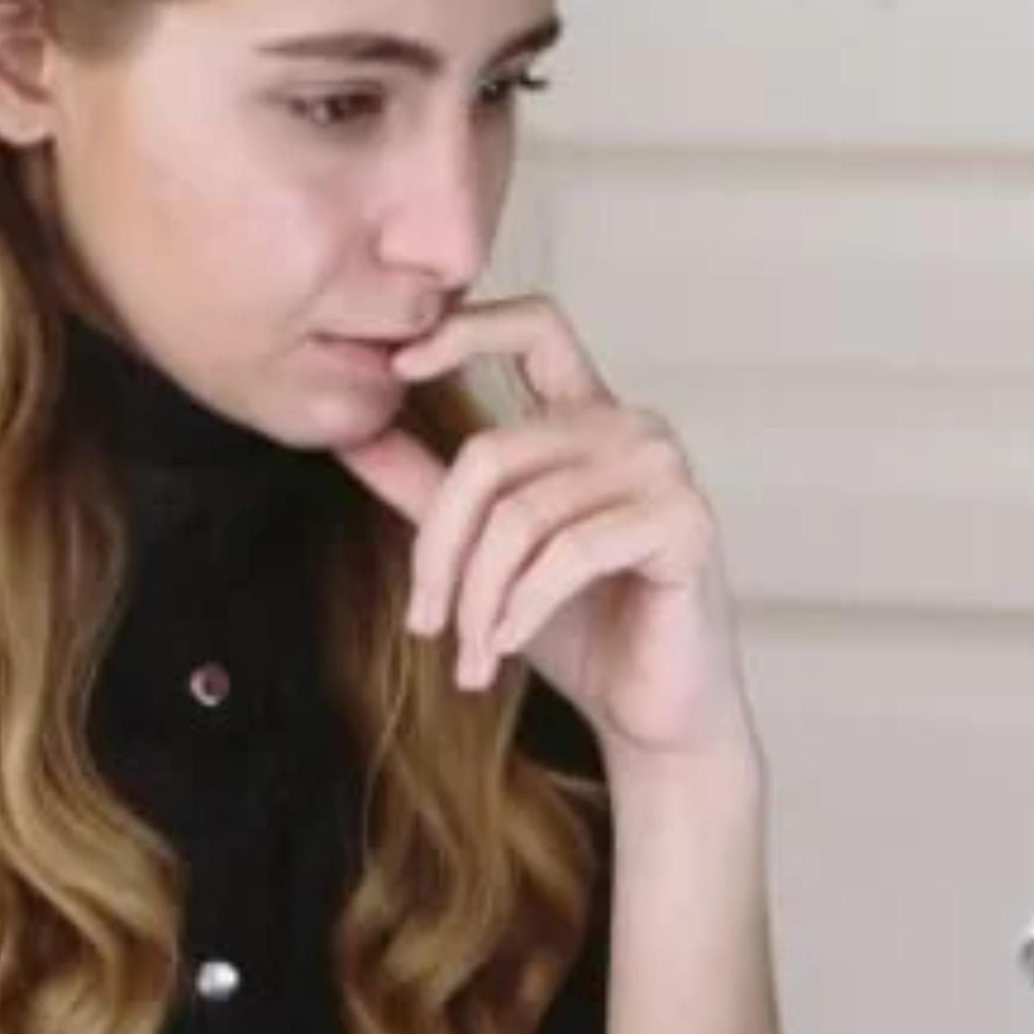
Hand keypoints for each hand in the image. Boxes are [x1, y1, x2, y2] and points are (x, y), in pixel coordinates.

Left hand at [335, 297, 752, 765]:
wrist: (656, 709)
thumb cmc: (583, 628)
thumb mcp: (488, 552)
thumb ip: (428, 487)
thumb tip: (349, 432)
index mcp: (588, 414)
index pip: (533, 324)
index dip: (465, 328)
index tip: (396, 364)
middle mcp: (632, 427)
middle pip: (492, 453)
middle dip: (440, 548)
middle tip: (423, 621)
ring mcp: (663, 470)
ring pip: (523, 514)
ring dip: (479, 599)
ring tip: (470, 654)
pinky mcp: (684, 523)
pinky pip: (569, 554)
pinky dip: (524, 608)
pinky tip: (508, 646)